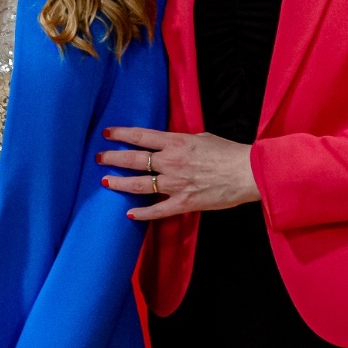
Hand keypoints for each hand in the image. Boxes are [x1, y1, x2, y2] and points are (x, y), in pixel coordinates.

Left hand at [97, 126, 258, 218]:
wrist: (248, 172)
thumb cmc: (228, 152)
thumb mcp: (201, 137)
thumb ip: (181, 141)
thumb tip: (169, 143)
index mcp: (176, 142)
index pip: (141, 136)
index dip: (121, 134)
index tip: (107, 133)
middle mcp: (171, 162)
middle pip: (134, 159)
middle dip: (113, 158)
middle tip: (99, 157)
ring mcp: (176, 183)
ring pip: (140, 184)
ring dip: (120, 183)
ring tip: (105, 181)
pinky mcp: (184, 202)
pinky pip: (158, 210)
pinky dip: (143, 213)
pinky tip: (130, 213)